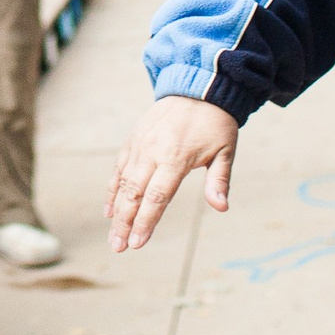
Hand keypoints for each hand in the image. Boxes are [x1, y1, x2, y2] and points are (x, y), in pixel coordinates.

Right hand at [106, 96, 239, 251]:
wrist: (197, 87)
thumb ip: (219, 180)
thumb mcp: (225, 151)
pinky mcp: (133, 140)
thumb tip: (221, 207)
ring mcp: (140, 145)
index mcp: (176, 158)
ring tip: (112, 235)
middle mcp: (152, 152)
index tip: (137, 243)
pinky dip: (112, 189)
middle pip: (134, 194)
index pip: (157, 197)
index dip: (146, 221)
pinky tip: (108, 210)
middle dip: (124, 223)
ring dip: (116, 211)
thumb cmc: (215, 123)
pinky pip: (119, 168)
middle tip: (118, 247)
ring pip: (122, 183)